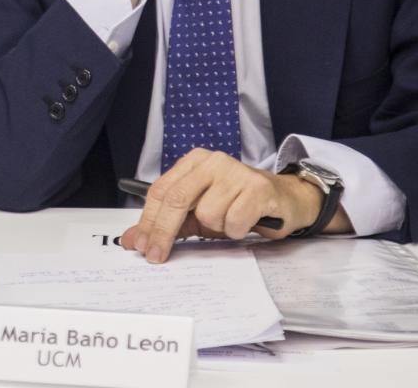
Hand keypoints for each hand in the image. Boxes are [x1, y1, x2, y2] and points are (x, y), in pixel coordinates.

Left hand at [118, 149, 326, 262]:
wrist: (285, 200)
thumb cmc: (237, 205)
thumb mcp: (199, 212)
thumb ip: (168, 224)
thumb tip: (132, 240)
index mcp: (193, 162)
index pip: (161, 191)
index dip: (148, 220)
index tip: (140, 245)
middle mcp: (212, 161)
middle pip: (177, 199)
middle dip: (163, 231)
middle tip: (156, 256)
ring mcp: (236, 172)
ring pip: (207, 214)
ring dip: (217, 228)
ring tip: (230, 221)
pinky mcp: (258, 188)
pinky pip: (233, 221)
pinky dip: (237, 230)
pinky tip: (246, 222)